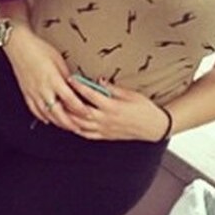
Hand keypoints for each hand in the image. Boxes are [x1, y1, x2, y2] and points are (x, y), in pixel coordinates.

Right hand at [1, 26, 91, 124]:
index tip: (88, 113)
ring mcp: (33, 93)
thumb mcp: (59, 61)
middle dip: (70, 123)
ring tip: (66, 126)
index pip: (70, 100)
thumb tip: (75, 86)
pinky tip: (48, 119)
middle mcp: (43, 89)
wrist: (20, 46)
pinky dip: (42, 117)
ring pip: (47, 114)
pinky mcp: (26, 93)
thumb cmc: (39, 49)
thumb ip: (67, 76)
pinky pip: (35, 110)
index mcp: (54, 80)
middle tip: (79, 128)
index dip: (80, 109)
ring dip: (58, 122)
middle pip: (58, 113)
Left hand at [56, 77, 170, 141]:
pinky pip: (87, 135)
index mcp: (112, 107)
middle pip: (81, 111)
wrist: (154, 127)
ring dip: (69, 116)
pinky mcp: (106, 136)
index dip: (79, 86)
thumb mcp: (131, 94)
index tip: (71, 78)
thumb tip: (99, 81)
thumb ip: (113, 88)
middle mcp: (106, 119)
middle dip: (69, 101)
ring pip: (81, 125)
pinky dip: (77, 129)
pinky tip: (71, 124)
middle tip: (60, 93)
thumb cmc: (145, 109)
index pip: (90, 95)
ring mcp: (104, 129)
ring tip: (61, 108)